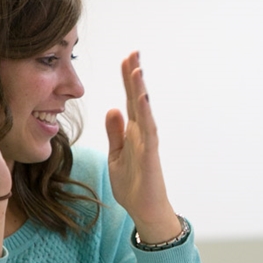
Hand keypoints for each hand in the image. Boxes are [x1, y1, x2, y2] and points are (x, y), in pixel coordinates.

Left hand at [105, 52, 180, 243]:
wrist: (145, 210)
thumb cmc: (133, 185)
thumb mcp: (116, 155)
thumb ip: (115, 133)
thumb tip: (113, 109)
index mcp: (132, 132)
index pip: (128, 100)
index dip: (127, 80)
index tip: (126, 59)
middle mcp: (142, 132)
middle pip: (137, 99)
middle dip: (134, 76)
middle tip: (133, 53)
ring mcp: (147, 142)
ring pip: (143, 110)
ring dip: (140, 89)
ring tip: (137, 68)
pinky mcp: (149, 154)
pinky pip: (147, 130)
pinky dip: (144, 113)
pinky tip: (141, 97)